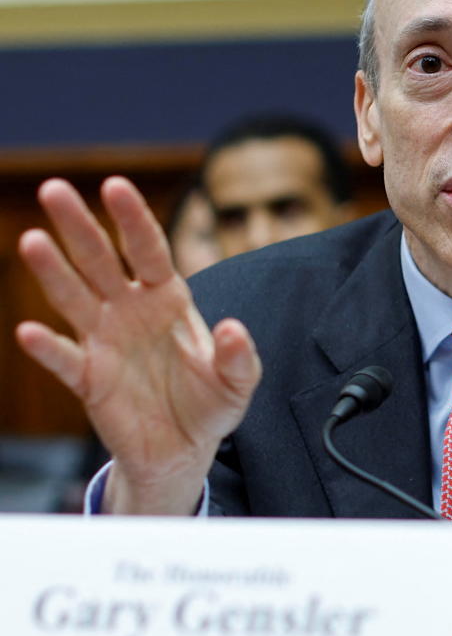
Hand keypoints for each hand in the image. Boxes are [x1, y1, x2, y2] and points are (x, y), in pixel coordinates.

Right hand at [16, 177, 260, 513]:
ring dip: (53, 271)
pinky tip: (29, 332)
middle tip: (55, 189)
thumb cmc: (210, 403)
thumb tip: (232, 328)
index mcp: (168, 299)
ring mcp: (104, 341)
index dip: (133, 219)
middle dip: (79, 226)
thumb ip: (240, 356)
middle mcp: (130, 310)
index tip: (115, 186)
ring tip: (32, 241)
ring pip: (73, 297)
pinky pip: (65, 359)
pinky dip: (47, 347)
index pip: (148, 250)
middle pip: (100, 260)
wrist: (183, 449)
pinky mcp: (88, 378)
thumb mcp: (238, 382)